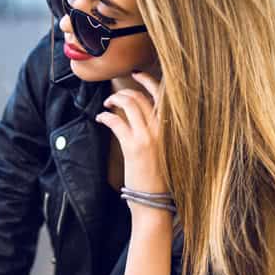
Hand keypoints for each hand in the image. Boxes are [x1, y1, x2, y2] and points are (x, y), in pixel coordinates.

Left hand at [95, 71, 168, 194]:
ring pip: (129, 104)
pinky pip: (116, 121)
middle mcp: (163, 128)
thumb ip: (161, 129)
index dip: (148, 80)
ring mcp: (148, 136)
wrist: (155, 201)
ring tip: (107, 105)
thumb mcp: (168, 148)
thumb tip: (146, 111)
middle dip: (125, 91)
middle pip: (141, 96)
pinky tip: (101, 118)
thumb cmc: (159, 176)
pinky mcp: (133, 146)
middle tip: (115, 94)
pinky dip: (106, 116)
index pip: (163, 94)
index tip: (136, 74)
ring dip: (114, 100)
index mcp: (172, 127)